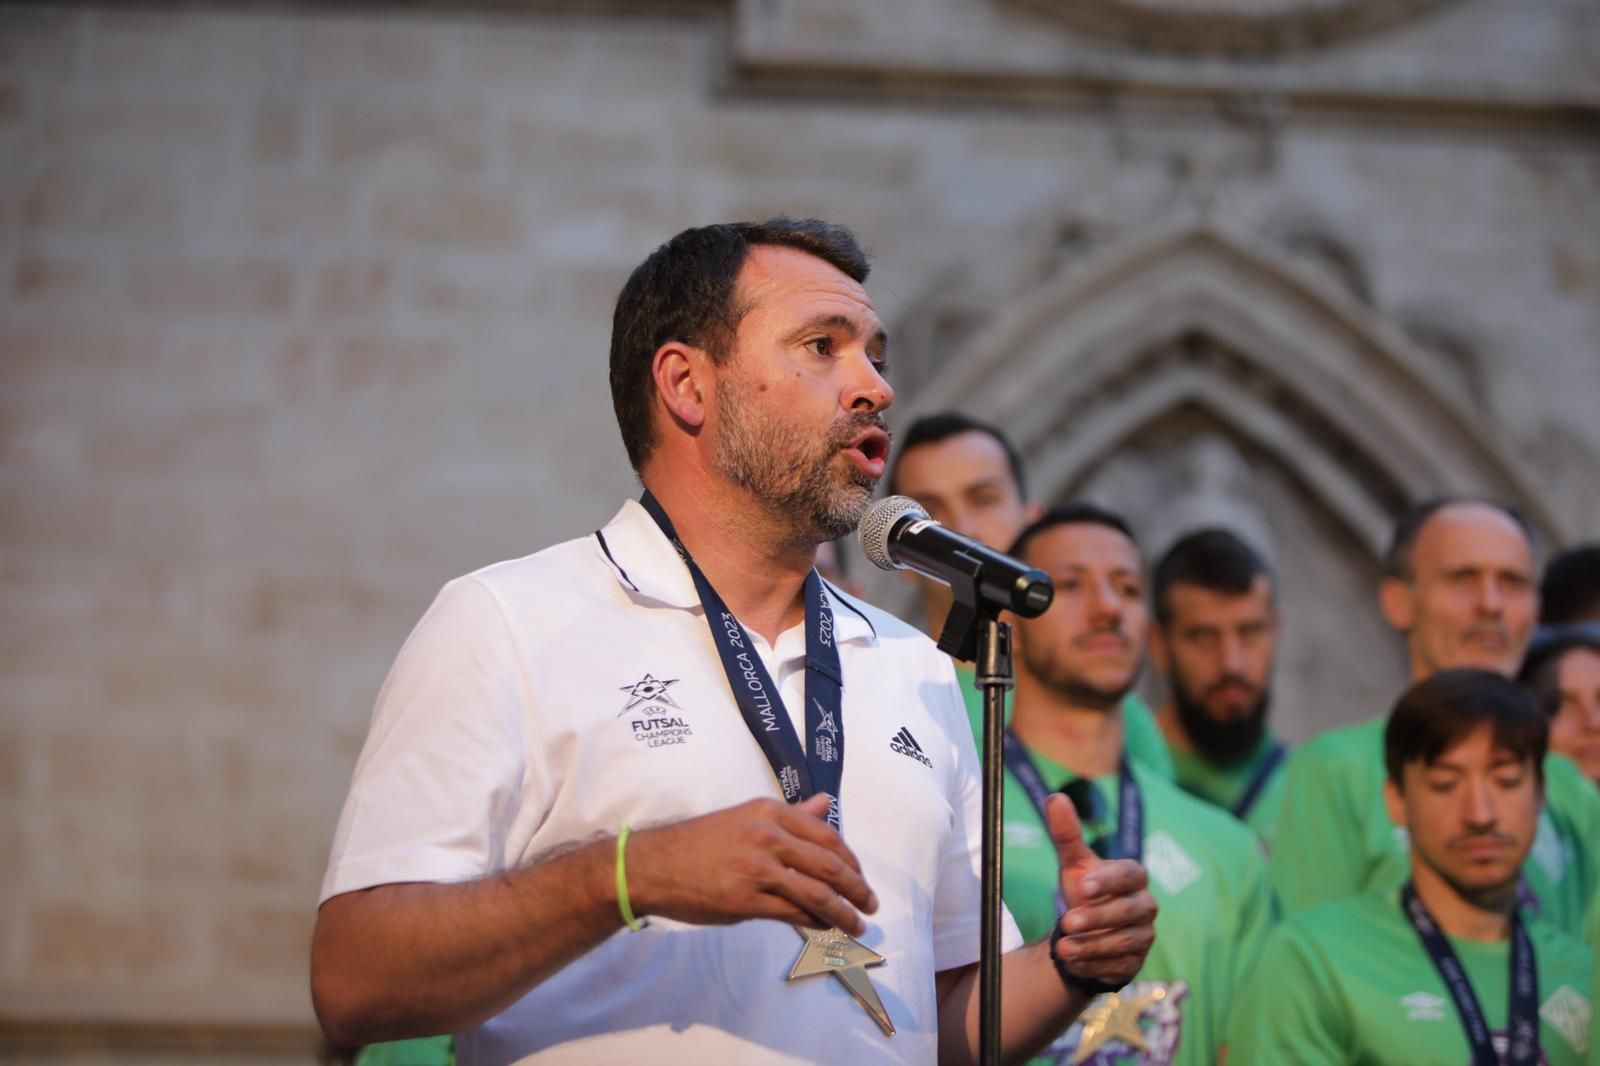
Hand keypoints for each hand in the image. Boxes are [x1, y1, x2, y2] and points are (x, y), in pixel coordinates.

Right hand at [625, 793, 878, 934]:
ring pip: (817, 893)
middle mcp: (768, 835)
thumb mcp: (747, 818)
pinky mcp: (746, 899)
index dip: (852, 861)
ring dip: (844, 913)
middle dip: (857, 889)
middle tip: (870, 905)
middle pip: (829, 864)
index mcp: (770, 812)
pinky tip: (826, 929)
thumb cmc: (701, 843)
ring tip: (857, 926)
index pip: (827, 836)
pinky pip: (793, 913)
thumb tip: (826, 803)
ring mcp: (758, 868)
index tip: (861, 878)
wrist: (655, 865)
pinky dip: (816, 923)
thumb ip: (791, 815)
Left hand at [1044, 792, 1155, 987]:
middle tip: (1067, 922)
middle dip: (1097, 917)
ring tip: (1063, 948)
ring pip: (1124, 942)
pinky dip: (1094, 965)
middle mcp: (1145, 906)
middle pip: (1128, 911)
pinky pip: (1119, 966)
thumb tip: (1055, 798)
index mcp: (1133, 877)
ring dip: (1092, 946)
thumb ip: (1066, 834)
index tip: (1081, 885)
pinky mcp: (1135, 963)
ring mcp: (1143, 937)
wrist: (1084, 932)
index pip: (1128, 874)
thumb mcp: (1073, 864)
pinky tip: (1073, 963)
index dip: (1107, 880)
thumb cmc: (1084, 891)